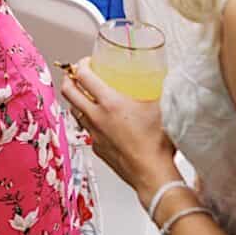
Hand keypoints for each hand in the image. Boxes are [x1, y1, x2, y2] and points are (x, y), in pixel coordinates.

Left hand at [61, 58, 181, 191]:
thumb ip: (160, 90)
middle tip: (76, 75)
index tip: (87, 62)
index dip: (82, 65)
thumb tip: (166, 78)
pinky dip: (88, 120)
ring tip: (86, 96)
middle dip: (69, 79)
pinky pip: (86, 129)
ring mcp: (94, 133)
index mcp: (111, 102)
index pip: (85, 76)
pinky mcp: (97, 147)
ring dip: (77, 100)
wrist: (153, 173)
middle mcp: (97, 116)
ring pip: (74, 110)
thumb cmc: (158, 143)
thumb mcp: (162, 107)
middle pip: (69, 91)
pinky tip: (100, 120)